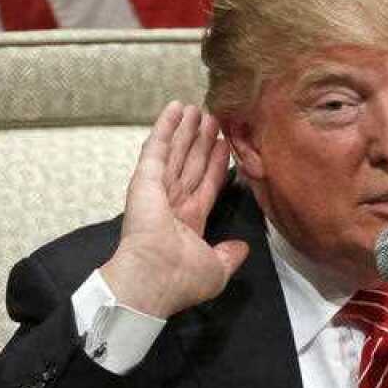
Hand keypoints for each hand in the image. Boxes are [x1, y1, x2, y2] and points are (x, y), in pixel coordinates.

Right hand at [100, 102, 248, 317]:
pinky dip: (165, 127)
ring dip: (186, 129)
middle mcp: (173, 203)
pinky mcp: (145, 178)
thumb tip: (242, 248)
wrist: (154, 279)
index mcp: (189, 222)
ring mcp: (158, 189)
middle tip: (212, 117)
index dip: (216, 165)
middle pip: (192, 164)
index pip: (207, 185)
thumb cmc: (181, 279)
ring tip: (197, 108)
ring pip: (177, 152)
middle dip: (202, 141)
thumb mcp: (217, 270)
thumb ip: (230, 255)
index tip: (224, 145)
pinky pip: (157, 148)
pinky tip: (174, 108)